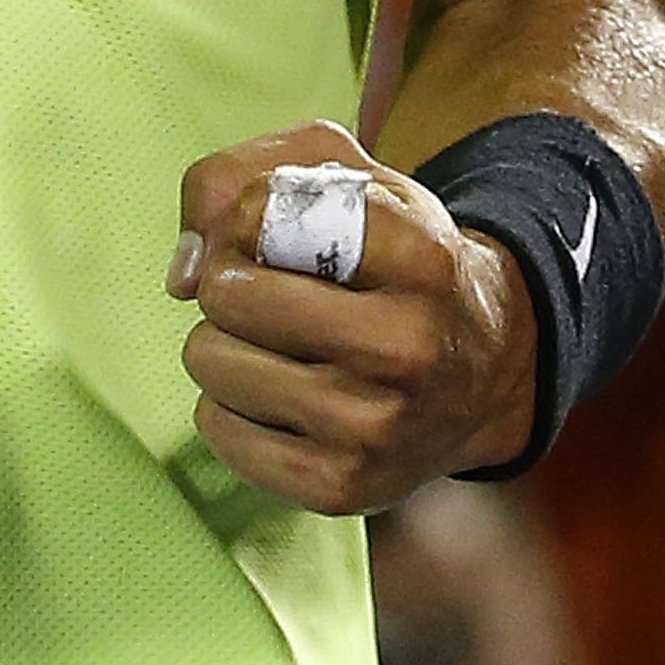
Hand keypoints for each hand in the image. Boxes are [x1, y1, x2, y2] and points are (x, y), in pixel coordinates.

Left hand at [169, 121, 534, 513]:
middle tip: (269, 293)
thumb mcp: (346, 176)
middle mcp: (407, 346)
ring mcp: (376, 428)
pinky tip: (277, 396)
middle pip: (228, 293)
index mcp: (420, 255)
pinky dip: (227, 404)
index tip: (282, 234)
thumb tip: (181, 275)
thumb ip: (241, 178)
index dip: (249, 217)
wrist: (482, 373)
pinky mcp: (341, 488)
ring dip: (223, 343)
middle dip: (229, 283)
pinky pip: (216, 428)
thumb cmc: (393, 261)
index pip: (265, 212)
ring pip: (213, 361)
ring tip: (276, 344)